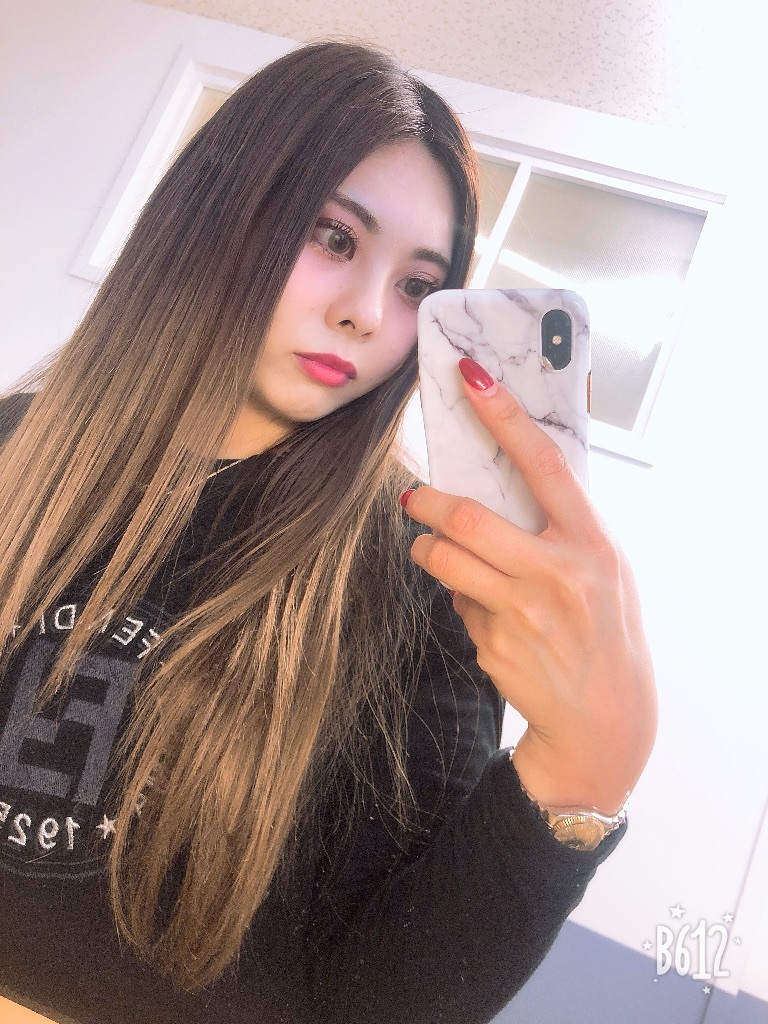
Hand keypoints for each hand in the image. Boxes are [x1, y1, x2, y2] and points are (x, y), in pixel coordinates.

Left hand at [402, 358, 656, 814]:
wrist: (604, 719)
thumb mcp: (605, 568)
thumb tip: (508, 478)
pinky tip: (482, 611)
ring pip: (444, 561)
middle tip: (414, 497)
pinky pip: (456, 603)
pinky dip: (457, 597)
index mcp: (592, 543)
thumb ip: (564, 525)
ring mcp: (522, 614)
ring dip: (427, 549)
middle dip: (429, 502)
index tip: (472, 378)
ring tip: (430, 548)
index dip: (505, 416)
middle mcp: (558, 575)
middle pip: (469, 519)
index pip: (544, 464)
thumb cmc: (605, 629)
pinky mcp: (494, 645)